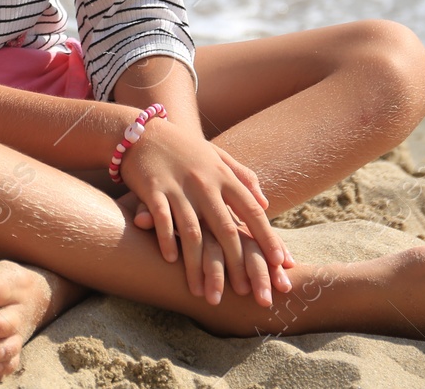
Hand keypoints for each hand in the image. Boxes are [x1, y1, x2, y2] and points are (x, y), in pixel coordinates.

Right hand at [119, 120, 292, 305]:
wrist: (143, 131)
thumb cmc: (184, 148)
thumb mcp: (217, 156)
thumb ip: (243, 177)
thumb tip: (265, 203)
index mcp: (223, 175)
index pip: (251, 210)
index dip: (267, 237)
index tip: (281, 263)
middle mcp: (204, 182)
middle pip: (225, 229)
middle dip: (237, 265)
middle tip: (245, 293)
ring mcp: (178, 187)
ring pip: (193, 232)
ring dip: (199, 266)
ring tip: (205, 293)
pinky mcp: (153, 189)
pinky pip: (162, 220)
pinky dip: (167, 241)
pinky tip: (171, 261)